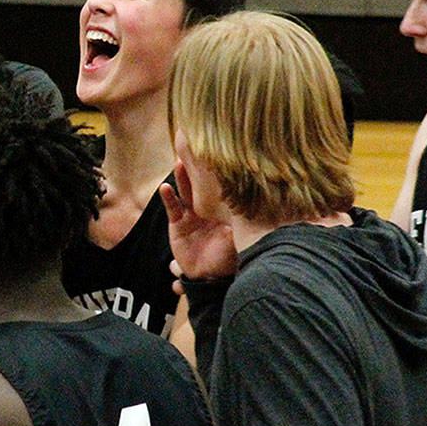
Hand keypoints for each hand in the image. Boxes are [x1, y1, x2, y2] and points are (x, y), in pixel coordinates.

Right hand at [158, 160, 236, 283]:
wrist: (210, 277)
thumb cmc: (230, 257)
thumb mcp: (243, 235)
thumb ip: (247, 219)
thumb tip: (262, 200)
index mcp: (225, 209)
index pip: (221, 185)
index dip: (219, 171)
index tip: (220, 152)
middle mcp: (208, 208)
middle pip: (202, 183)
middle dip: (198, 167)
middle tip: (195, 148)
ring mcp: (192, 215)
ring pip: (186, 191)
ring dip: (182, 177)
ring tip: (178, 162)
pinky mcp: (178, 224)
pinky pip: (173, 208)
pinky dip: (168, 198)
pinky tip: (164, 187)